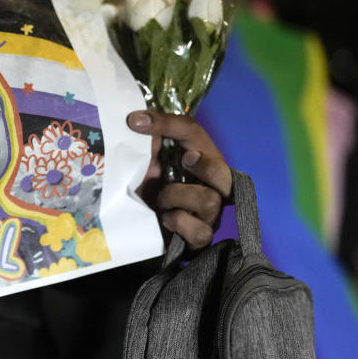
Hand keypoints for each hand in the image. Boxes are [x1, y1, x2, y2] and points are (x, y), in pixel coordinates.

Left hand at [127, 109, 231, 248]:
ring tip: (160, 199)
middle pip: (222, 171)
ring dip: (178, 197)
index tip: (135, 121)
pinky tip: (166, 219)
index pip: (192, 132)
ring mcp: (209, 213)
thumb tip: (138, 121)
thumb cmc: (148, 192)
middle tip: (185, 160)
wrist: (141, 232)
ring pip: (210, 201)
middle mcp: (210, 185)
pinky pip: (200, 231)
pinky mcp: (201, 238)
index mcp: (198, 159)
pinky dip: (180, 222)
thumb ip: (147, 145)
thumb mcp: (145, 164)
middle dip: (204, 165)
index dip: (167, 124)